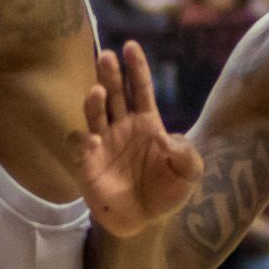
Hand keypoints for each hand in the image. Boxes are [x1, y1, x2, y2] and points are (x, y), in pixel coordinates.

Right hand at [72, 42, 201, 238]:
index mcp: (146, 122)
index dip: (136, 67)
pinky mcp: (87, 162)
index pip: (139, 88)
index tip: (131, 46)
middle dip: (110, 73)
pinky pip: (79, 144)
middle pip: (114, 92)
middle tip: (107, 56)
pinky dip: (83, 139)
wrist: (144, 222)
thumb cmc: (167, 193)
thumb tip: (171, 139)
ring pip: (94, 112)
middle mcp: (121, 126)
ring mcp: (102, 142)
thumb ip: (188, 156)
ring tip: (98, 91)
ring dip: (94, 100)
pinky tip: (94, 141)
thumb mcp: (189, 175)